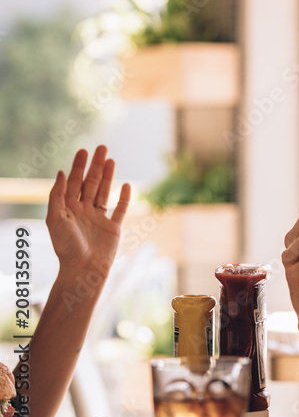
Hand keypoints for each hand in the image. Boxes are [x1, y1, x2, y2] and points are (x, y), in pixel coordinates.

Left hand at [45, 146, 130, 278]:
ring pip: (104, 192)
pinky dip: (124, 197)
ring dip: (108, 176)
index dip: (78, 166)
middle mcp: (83, 211)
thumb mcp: (55, 218)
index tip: (83, 151)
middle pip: (90, 183)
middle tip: (102, 147)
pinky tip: (126, 185)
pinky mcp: (114, 227)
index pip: (74, 182)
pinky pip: (120, 209)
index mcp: (68, 209)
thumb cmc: (66, 247)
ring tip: (111, 159)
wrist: (85, 269)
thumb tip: (60, 173)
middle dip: (95, 165)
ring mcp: (99, 218)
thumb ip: (57, 196)